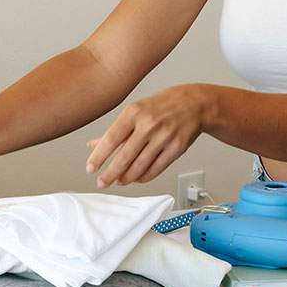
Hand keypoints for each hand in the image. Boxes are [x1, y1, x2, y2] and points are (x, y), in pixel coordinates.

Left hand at [86, 84, 212, 187]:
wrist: (195, 103)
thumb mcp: (136, 110)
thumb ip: (115, 130)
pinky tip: (136, 178)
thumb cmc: (162, 106)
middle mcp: (149, 124)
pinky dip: (144, 177)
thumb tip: (93, 145)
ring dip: (126, 178)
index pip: (111, 139)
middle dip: (110, 173)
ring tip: (118, 181)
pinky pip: (156, 169)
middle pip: (125, 156)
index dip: (99, 157)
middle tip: (101, 182)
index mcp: (134, 112)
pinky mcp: (177, 148)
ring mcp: (164, 137)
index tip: (90, 168)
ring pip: (140, 166)